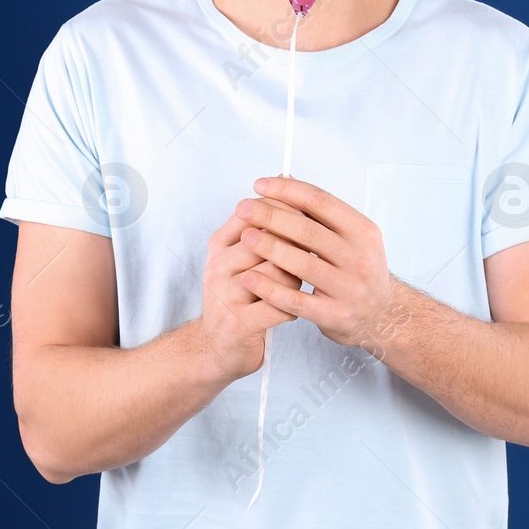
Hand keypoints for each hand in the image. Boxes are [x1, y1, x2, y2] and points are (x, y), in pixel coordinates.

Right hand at [198, 210, 301, 380]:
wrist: (217, 347)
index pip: (253, 213)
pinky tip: (295, 308)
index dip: (285, 211)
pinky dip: (293, 306)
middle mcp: (218, 266)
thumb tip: (289, 180)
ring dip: (297, 278)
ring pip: (276, 272)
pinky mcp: (239, 324)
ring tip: (300, 284)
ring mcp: (226, 296)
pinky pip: (279, 306)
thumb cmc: (238, 297)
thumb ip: (262, 224)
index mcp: (219, 245)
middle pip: (267, 240)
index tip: (307, 218)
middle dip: (296, 245)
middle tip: (312, 253)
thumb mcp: (241, 257)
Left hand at [236, 177, 402, 352]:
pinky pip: (296, 300)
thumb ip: (319, 212)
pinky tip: (249, 277)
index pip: (321, 202)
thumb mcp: (351, 236)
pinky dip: (270, 288)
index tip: (260, 184)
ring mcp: (349, 288)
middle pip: (308, 231)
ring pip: (302, 264)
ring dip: (269, 248)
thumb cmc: (357, 268)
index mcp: (363, 231)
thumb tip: (284, 178)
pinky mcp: (335, 315)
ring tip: (245, 236)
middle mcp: (360, 258)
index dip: (287, 190)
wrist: (382, 314)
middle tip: (244, 208)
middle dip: (271, 216)